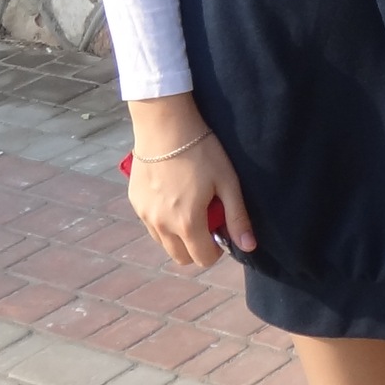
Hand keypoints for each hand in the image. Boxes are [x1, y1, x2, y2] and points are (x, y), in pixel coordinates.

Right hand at [126, 92, 252, 269]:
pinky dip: (163, 221)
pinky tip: (172, 197)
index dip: (216, 251)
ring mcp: (144, 215)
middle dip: (196, 247)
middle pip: (180, 257)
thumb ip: (237, 217)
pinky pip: (150, 224)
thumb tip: (249, 247)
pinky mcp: (135, 202)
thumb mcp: (227, 182)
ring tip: (189, 207)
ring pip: (163, 242)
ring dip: (178, 236)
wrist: (165, 125)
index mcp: (187, 223)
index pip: (202, 258)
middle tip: (206, 221)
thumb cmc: (202, 152)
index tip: (221, 232)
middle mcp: (162, 225)